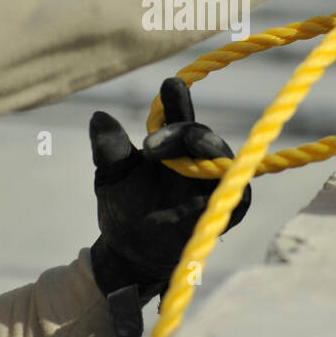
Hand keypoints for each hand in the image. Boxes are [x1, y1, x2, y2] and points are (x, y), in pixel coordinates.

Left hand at [87, 77, 249, 336]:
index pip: (177, 115)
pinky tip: (215, 174)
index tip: (170, 84)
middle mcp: (197, 155)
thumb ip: (109, 148)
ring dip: (203, 149)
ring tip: (184, 149)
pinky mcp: (233, 203)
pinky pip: (237, 186)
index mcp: (171, 142)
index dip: (176, 99)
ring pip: (219, 156)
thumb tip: (98, 116)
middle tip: (149, 146)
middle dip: (178, 133)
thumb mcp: (112, 176)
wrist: (132, 252)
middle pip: (198, 133)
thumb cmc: (125, 207)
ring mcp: (216, 179)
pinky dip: (230, 179)